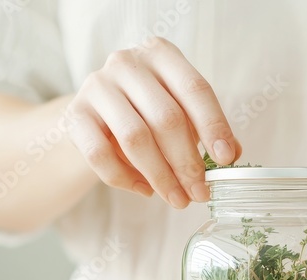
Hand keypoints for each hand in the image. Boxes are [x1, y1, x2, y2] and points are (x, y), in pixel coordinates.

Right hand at [66, 37, 240, 207]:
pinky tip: (144, 190)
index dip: (214, 126)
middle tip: (200, 192)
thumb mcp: (181, 111)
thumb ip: (207, 128)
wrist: (96, 115)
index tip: (225, 160)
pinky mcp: (75, 115)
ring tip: (177, 199)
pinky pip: (101, 155)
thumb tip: (232, 154)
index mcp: (161, 54)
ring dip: (160, 176)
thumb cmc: (147, 112)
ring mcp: (97, 86)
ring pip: (135, 139)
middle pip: (166, 118)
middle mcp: (127, 63)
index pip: (195, 90)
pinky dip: (126, 179)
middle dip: (187, 162)